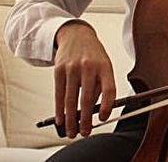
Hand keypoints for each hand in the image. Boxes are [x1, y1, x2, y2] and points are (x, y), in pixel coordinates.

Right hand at [52, 21, 115, 137]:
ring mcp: (72, 68)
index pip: (109, 89)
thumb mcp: (104, 65)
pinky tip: (61, 119)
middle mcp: (89, 66)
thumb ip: (101, 86)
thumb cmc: (93, 55)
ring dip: (71, 119)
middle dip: (86, 119)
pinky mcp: (59, 70)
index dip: (107, 106)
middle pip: (88, 98)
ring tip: (72, 132)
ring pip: (71, 99)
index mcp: (105, 66)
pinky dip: (59, 109)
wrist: (76, 34)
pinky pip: (59, 94)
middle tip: (85, 133)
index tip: (103, 118)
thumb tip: (95, 113)